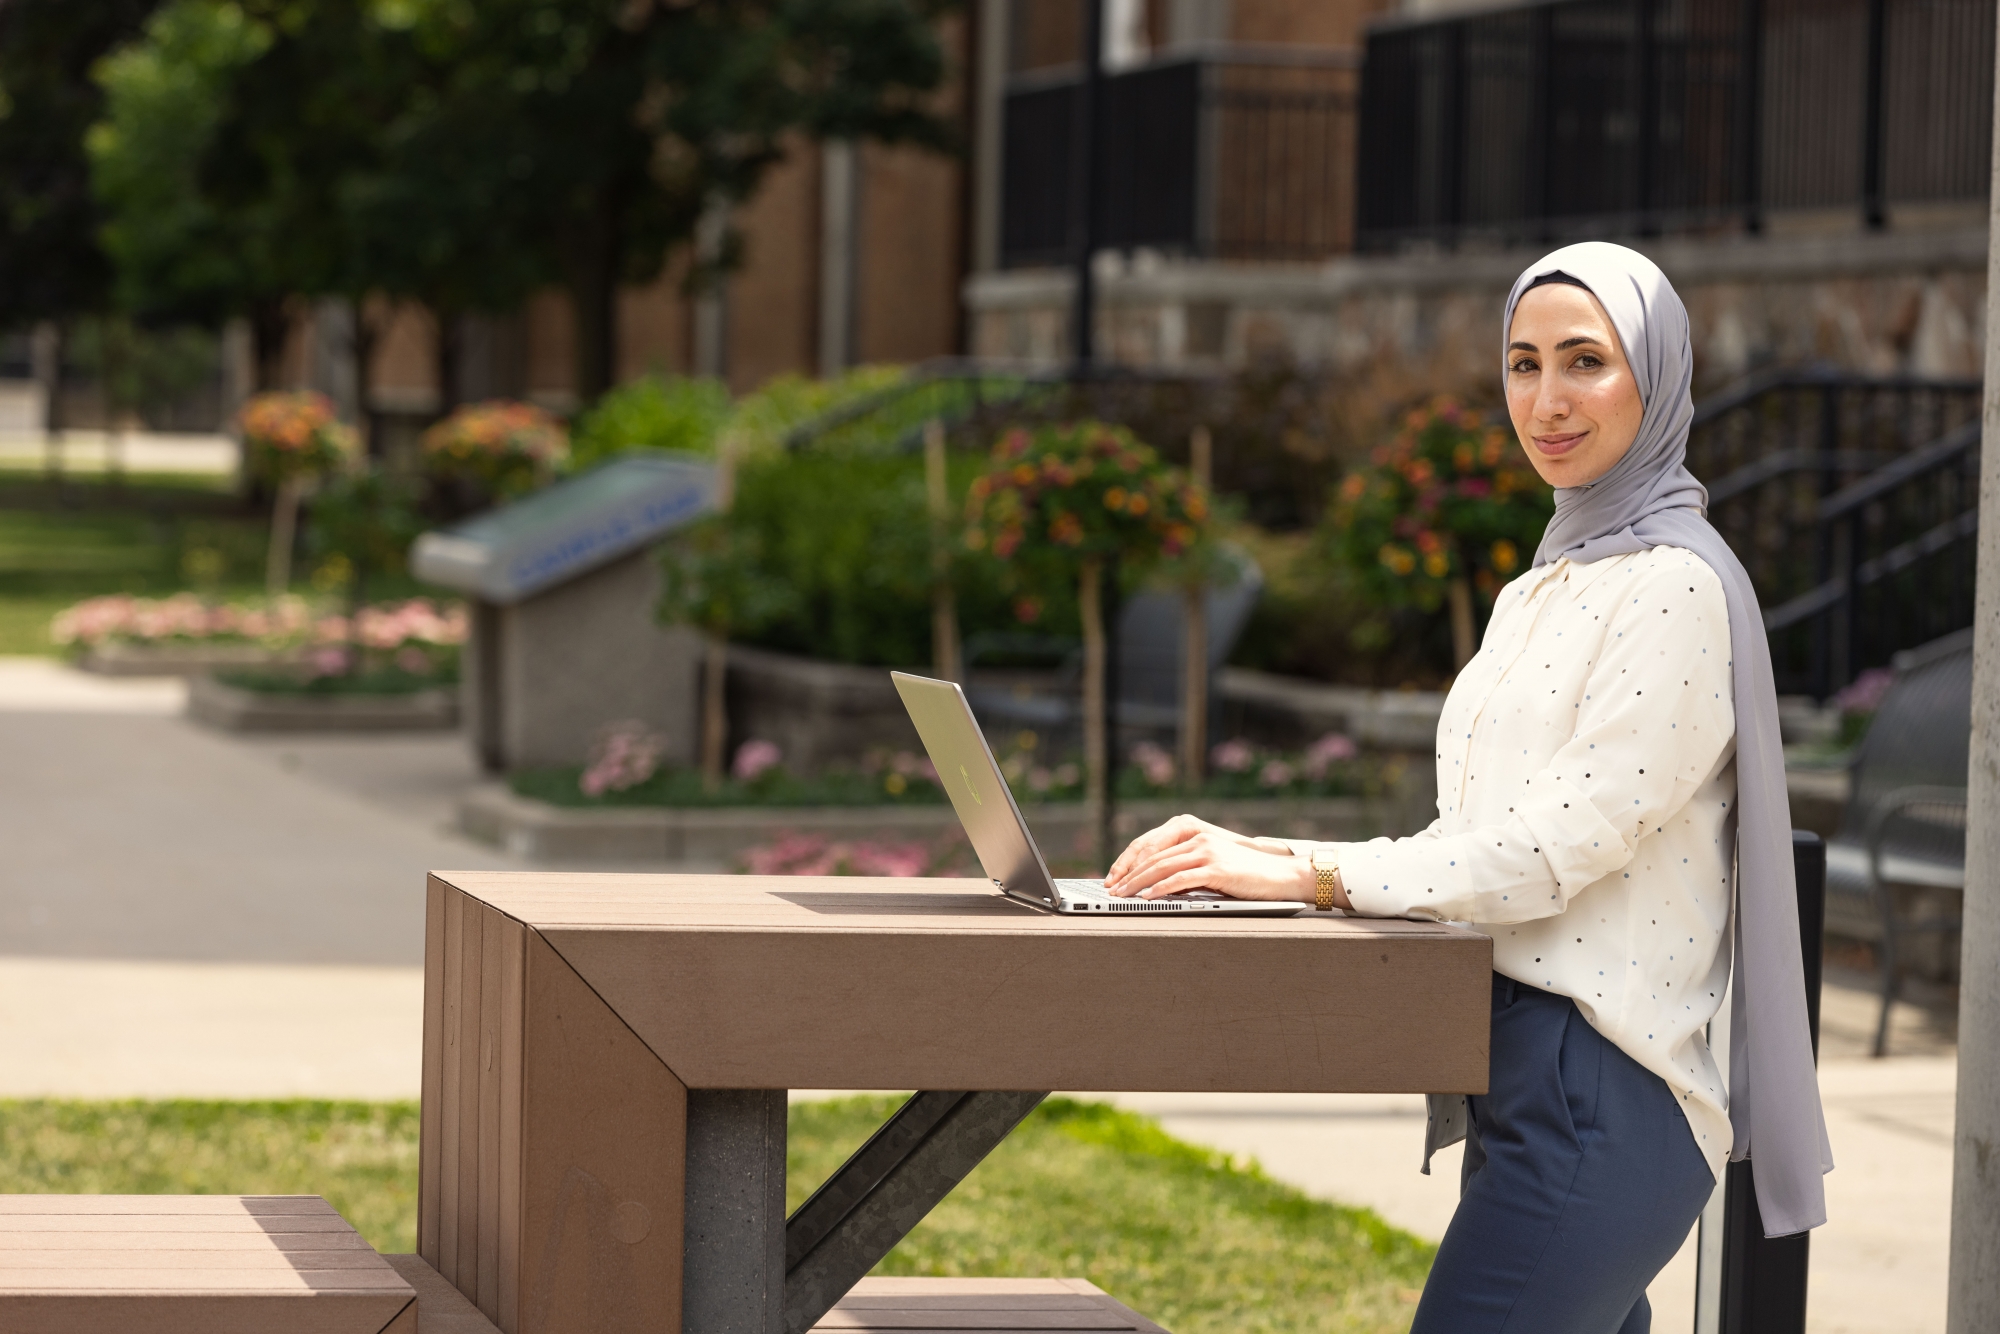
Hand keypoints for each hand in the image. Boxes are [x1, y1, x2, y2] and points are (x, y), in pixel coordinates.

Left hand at [1103, 814, 1313, 902]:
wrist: (1280, 875)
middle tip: (1112, 890)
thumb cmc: (1247, 874)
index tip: (1114, 877)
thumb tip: (1156, 884)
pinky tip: (1148, 898)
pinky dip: (1161, 889)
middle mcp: (1198, 837)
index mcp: (1194, 831)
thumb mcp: (1211, 865)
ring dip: (1138, 883)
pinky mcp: (1216, 868)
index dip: (1130, 861)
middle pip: (1153, 856)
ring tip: (1123, 896)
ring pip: (1162, 867)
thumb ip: (1186, 867)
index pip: (1152, 845)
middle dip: (1128, 874)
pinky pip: (1180, 879)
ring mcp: (1207, 851)